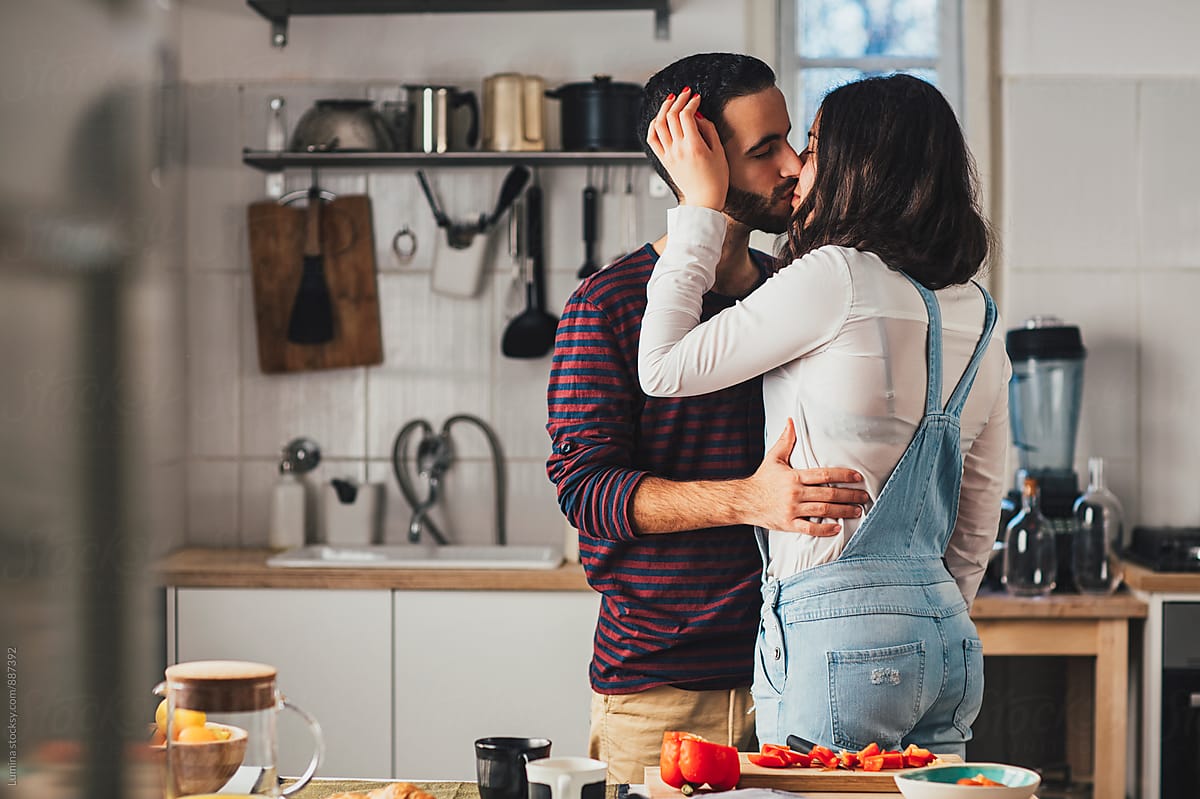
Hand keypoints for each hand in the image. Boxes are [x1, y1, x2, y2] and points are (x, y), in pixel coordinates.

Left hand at [645, 87, 727, 209]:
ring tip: (671, 100)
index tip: (697, 98)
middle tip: (685, 93)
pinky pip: (652, 139)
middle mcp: (678, 149)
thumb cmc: (715, 179)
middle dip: (678, 100)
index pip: (686, 115)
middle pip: (671, 116)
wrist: (704, 200)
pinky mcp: (664, 160)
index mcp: (693, 146)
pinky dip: (653, 125)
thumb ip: (708, 130)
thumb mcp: (719, 151)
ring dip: (664, 108)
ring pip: (659, 124)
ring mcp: (668, 154)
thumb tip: (698, 115)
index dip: (691, 102)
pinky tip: (659, 118)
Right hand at [740, 419, 869, 535]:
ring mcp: (792, 509)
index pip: (824, 474)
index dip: (843, 475)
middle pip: (828, 493)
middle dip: (849, 495)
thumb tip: (791, 421)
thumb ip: (786, 440)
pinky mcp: (788, 524)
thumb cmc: (762, 479)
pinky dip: (824, 529)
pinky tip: (837, 528)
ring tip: (857, 511)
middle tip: (864, 496)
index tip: (857, 477)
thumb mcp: (773, 458)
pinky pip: (809, 528)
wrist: (744, 500)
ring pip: (823, 510)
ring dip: (843, 511)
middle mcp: (795, 493)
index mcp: (794, 476)